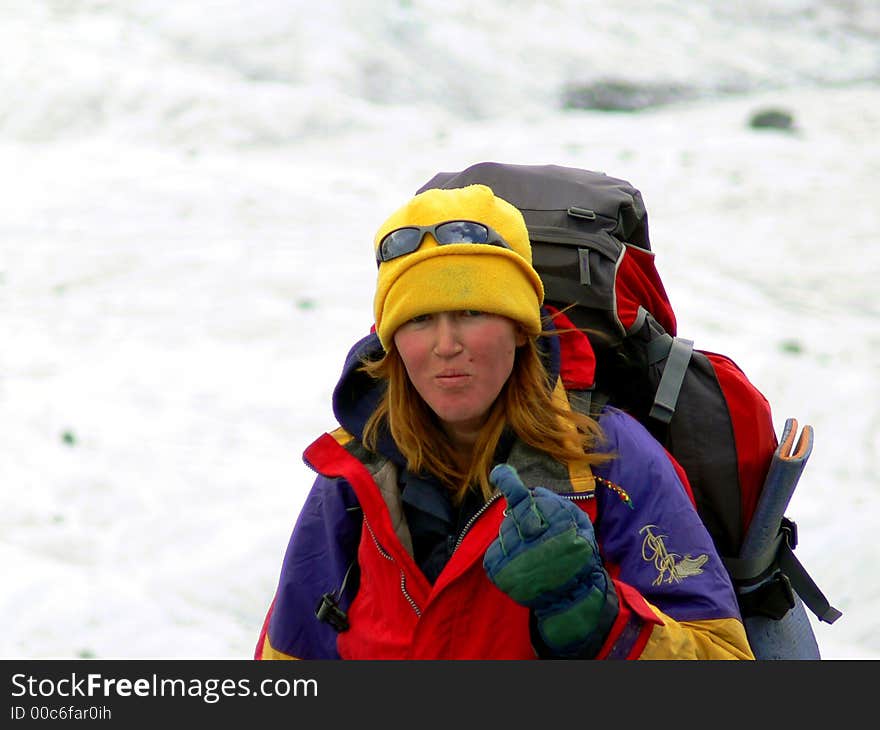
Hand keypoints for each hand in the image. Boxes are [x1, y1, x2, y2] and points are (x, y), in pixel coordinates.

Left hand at [483, 463, 618, 656]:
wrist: (572, 596)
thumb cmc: (577, 554)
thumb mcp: (579, 522)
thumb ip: (556, 503)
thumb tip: (531, 492)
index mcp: (556, 522)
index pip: (523, 497)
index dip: (508, 482)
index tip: (499, 472)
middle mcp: (533, 538)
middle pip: (514, 514)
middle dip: (523, 519)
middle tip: (536, 534)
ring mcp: (514, 556)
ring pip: (504, 532)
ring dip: (515, 538)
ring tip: (533, 555)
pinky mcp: (500, 572)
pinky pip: (495, 550)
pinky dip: (505, 553)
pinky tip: (521, 564)